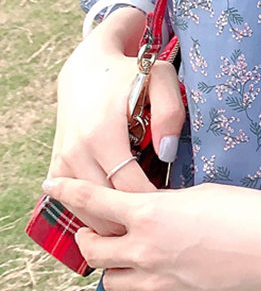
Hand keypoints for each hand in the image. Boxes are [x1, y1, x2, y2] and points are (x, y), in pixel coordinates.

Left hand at [44, 176, 260, 290]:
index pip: (93, 201)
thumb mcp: (200, 196)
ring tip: (138, 262)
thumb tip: (151, 217)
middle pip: (92, 251)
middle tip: (103, 234)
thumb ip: (164, 208)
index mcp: (149, 214)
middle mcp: (143, 251)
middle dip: (92, 240)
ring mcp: (156, 284)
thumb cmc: (247, 211)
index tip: (53, 187)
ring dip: (118, 271)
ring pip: (110, 284)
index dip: (68, 192)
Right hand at [47, 8, 184, 233]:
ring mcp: (62, 160)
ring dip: (113, 222)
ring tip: (143, 222)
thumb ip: (170, 112)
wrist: (87, 68)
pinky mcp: (55, 165)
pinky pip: (71, 203)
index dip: (153, 203)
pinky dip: (93, 213)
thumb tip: (168, 153)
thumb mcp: (159, 78)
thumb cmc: (131, 74)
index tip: (174, 206)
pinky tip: (118, 213)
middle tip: (163, 222)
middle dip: (134, 219)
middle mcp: (76, 151)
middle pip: (105, 206)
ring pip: (85, 211)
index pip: (129, 187)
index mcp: (102, 134)